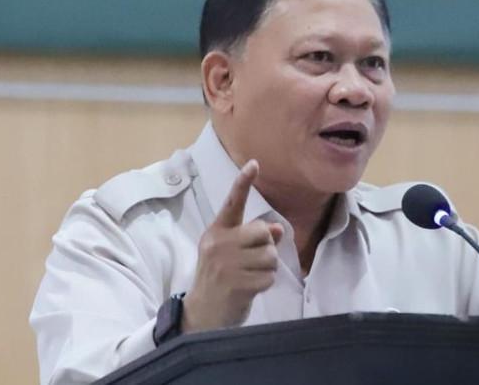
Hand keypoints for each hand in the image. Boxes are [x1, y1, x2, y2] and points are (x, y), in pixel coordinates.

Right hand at [182, 159, 283, 332]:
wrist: (202, 314)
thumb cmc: (220, 278)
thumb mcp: (230, 254)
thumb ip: (252, 239)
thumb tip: (277, 228)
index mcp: (216, 232)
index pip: (232, 203)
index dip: (244, 183)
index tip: (254, 164)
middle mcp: (219, 244)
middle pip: (263, 232)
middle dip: (266, 247)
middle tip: (252, 262)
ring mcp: (226, 264)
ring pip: (270, 255)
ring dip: (267, 268)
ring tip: (249, 276)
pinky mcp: (236, 283)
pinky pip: (269, 277)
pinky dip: (265, 284)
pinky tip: (249, 289)